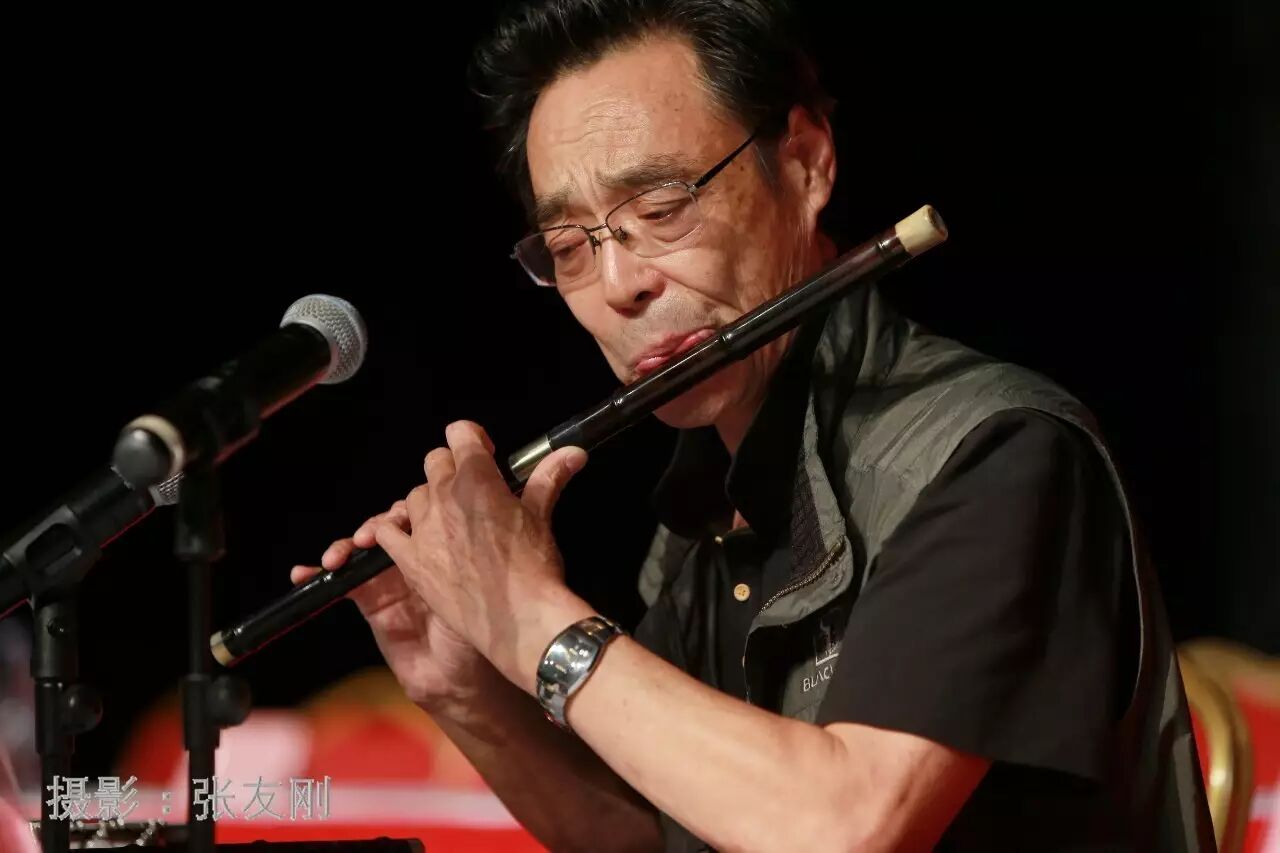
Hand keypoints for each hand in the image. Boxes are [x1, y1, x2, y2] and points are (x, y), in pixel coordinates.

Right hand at [290, 501, 492, 716]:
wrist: (457, 679)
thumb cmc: (476, 634)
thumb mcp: (470, 595)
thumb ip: (457, 565)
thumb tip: (460, 533)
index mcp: (441, 550)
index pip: (420, 516)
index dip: (405, 513)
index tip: (398, 520)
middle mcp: (414, 558)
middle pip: (387, 527)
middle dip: (374, 526)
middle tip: (367, 538)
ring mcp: (389, 577)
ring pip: (361, 550)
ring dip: (344, 547)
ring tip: (334, 559)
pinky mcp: (369, 600)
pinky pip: (341, 582)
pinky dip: (317, 577)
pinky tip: (302, 574)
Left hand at [375, 420, 595, 693]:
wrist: (517, 620)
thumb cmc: (534, 568)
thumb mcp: (541, 517)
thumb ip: (549, 478)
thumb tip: (573, 453)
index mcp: (476, 479)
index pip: (460, 433)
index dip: (473, 440)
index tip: (485, 454)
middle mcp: (443, 496)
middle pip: (434, 462)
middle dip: (452, 470)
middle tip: (472, 493)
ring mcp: (423, 528)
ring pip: (413, 496)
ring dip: (430, 501)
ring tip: (450, 521)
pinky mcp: (410, 560)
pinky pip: (386, 532)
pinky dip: (395, 530)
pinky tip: (412, 539)